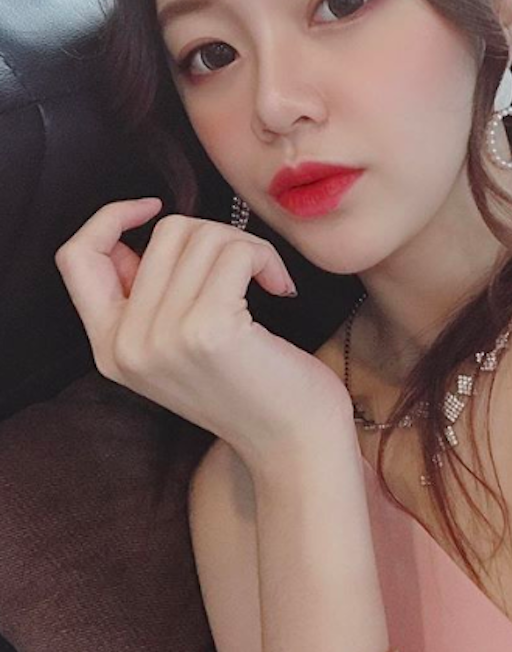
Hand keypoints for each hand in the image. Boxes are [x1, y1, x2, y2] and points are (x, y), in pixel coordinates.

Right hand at [55, 198, 353, 460]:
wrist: (294, 444)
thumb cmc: (251, 388)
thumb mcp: (179, 349)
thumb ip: (146, 300)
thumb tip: (135, 241)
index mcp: (109, 349)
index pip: (77, 258)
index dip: (110, 219)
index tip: (153, 207)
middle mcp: (125, 346)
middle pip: (163, 234)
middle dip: (218, 236)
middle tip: (250, 267)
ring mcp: (163, 338)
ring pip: (202, 236)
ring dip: (247, 246)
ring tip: (268, 280)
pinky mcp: (208, 330)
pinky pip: (236, 251)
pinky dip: (265, 256)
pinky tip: (281, 288)